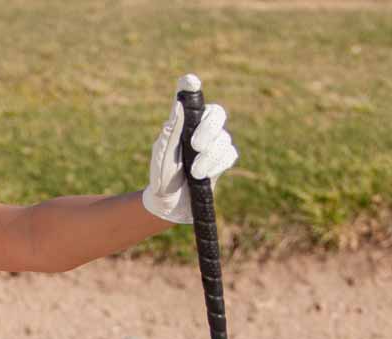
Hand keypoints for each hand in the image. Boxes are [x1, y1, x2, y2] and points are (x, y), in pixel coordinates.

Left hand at [141, 73, 238, 224]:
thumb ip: (171, 131)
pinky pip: (228, 154)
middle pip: (217, 113)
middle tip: (195, 145)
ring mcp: (214, 142)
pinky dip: (216, 165)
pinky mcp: (222, 159)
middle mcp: (200, 128)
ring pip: (223, 138)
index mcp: (182, 122)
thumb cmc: (162, 176)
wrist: (170, 204)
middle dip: (209, 129)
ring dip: (209, 157)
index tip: (189, 80)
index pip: (190, 99)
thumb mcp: (162, 155)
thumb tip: (177, 105)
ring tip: (195, 173)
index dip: (191, 87)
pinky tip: (203, 175)